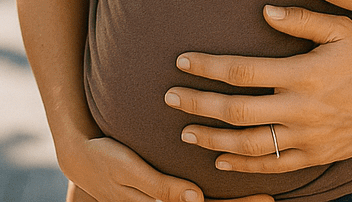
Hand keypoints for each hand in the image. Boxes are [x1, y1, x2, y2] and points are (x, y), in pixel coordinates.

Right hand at [59, 133, 273, 201]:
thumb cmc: (106, 158)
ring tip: (262, 192)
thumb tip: (195, 200)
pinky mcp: (166, 186)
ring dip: (231, 199)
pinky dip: (214, 193)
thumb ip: (160, 186)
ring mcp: (168, 196)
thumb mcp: (130, 170)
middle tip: (270, 198)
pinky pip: (194, 195)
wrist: (81, 154)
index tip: (265, 199)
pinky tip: (233, 177)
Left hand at [165, 5, 351, 173]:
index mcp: (302, 73)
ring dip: (213, 138)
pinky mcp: (316, 155)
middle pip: (236, 110)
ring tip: (186, 131)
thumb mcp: (341, 28)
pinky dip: (244, 167)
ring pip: (248, 145)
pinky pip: (273, 166)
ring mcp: (307, 137)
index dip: (208, 67)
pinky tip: (222, 162)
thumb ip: (301, 20)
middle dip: (198, 104)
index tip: (182, 62)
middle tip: (168, 98)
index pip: (243, 71)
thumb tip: (266, 11)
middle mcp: (300, 108)